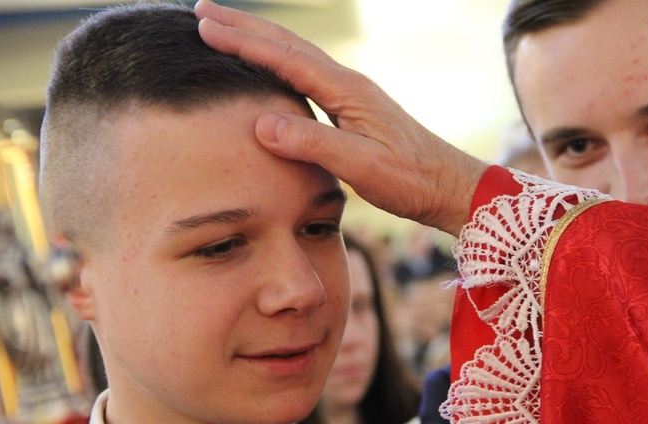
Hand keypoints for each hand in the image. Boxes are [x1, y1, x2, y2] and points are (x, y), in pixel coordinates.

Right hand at [195, 0, 487, 234]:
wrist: (445, 183)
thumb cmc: (409, 178)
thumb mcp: (361, 166)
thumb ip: (313, 144)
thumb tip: (261, 124)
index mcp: (348, 91)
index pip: (286, 58)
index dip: (244, 43)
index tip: (206, 28)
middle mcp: (348, 84)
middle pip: (288, 45)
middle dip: (243, 27)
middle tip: (201, 12)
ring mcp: (351, 94)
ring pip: (296, 56)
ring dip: (260, 41)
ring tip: (227, 30)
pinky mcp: (353, 109)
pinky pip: (306, 76)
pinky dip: (279, 64)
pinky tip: (271, 69)